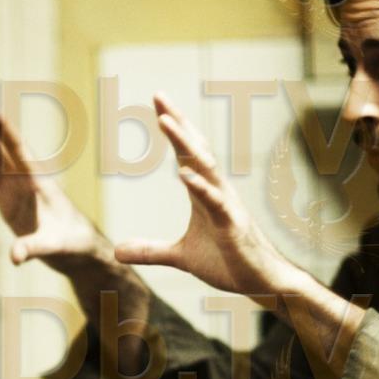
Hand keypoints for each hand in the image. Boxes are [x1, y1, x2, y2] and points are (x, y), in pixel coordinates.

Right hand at [0, 95, 110, 269]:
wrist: (76, 247)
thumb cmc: (69, 243)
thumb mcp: (51, 246)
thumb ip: (32, 248)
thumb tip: (15, 257)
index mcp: (34, 179)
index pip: (14, 145)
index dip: (0, 125)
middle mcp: (22, 176)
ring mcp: (13, 186)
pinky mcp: (7, 199)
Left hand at [113, 93, 300, 296]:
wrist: (261, 282)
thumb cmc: (228, 262)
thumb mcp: (181, 257)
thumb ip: (150, 250)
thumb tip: (116, 251)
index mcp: (204, 193)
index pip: (186, 154)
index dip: (173, 130)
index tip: (157, 105)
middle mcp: (216, 191)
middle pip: (195, 150)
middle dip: (178, 123)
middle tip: (159, 96)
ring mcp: (226, 206)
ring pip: (204, 168)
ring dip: (185, 144)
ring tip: (166, 122)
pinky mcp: (232, 226)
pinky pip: (215, 203)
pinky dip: (200, 187)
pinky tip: (183, 174)